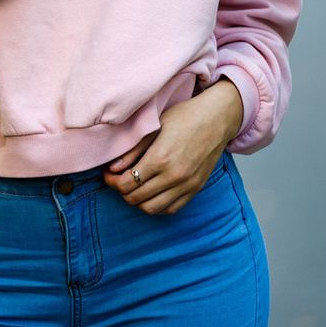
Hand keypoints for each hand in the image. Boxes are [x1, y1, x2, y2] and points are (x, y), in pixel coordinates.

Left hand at [102, 78, 243, 214]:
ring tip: (133, 186)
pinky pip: (171, 209)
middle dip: (121, 191)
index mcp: (160, 159)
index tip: (108, 173)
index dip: (111, 181)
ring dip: (137, 200)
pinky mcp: (196, 189)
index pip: (126, 184)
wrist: (217, 118)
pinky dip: (157, 205)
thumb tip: (114, 168)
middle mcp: (174, 177)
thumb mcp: (154, 127)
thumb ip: (133, 150)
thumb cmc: (184, 117)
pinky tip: (151, 192)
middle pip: (136, 198)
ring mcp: (187, 185)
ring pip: (152, 208)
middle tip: (117, 179)